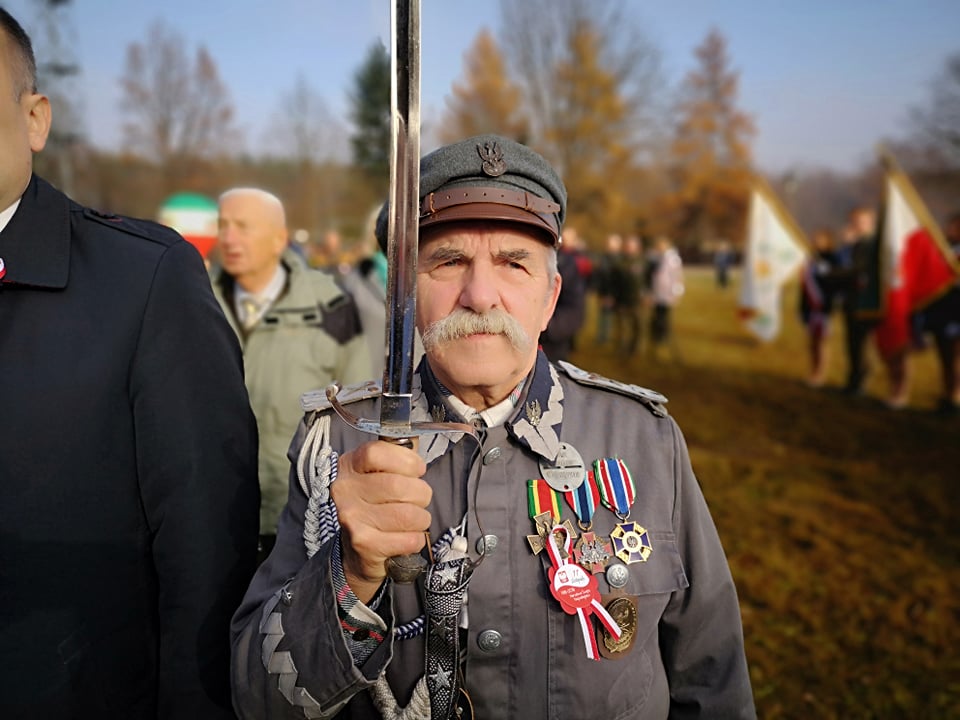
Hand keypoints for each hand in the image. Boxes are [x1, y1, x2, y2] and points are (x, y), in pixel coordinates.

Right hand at [331, 440, 430, 601]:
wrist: (356, 552)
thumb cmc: (375, 506)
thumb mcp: (378, 475)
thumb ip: (397, 458)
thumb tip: (417, 442)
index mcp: (349, 466)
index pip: (377, 452)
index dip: (406, 460)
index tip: (418, 470)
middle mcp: (345, 490)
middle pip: (399, 485)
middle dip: (422, 494)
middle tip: (420, 500)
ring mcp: (351, 518)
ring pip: (408, 514)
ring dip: (421, 519)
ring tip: (414, 520)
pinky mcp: (364, 544)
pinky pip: (409, 539)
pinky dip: (417, 539)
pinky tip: (407, 537)